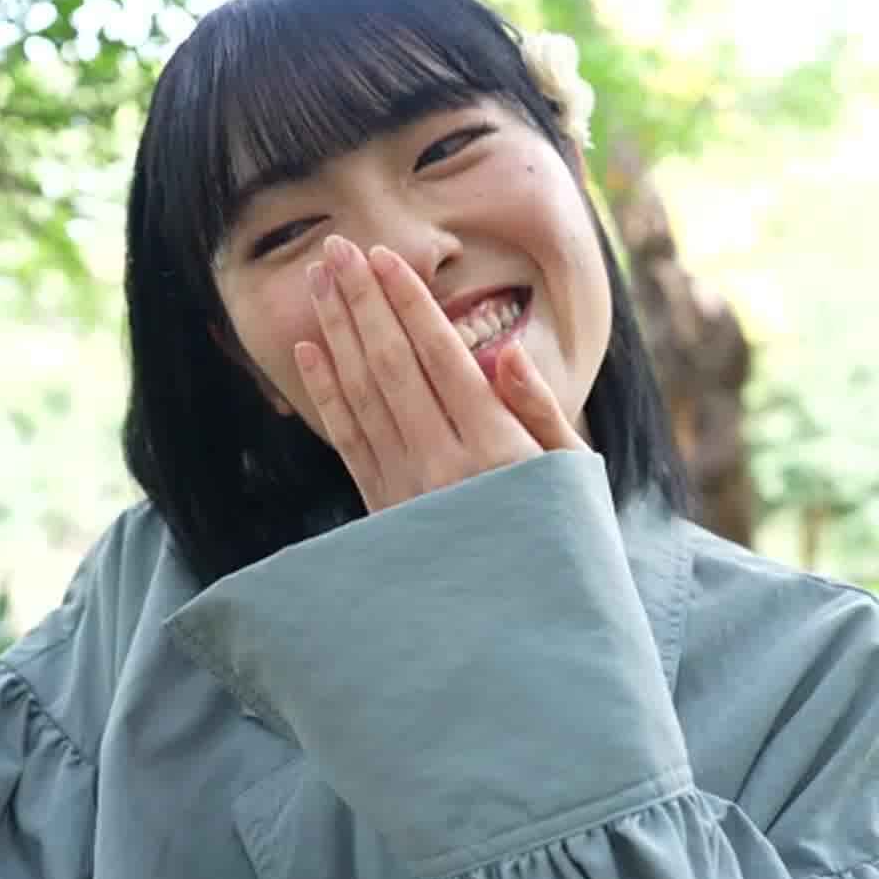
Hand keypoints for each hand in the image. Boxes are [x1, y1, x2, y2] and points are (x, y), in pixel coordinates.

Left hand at [293, 234, 587, 512]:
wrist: (517, 631)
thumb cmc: (560, 541)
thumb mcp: (570, 477)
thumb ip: (541, 411)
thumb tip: (506, 351)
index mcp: (494, 448)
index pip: (441, 357)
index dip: (409, 304)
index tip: (385, 256)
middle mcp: (441, 465)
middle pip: (391, 365)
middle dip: (362, 301)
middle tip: (338, 247)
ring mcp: (404, 489)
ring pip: (361, 394)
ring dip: (336, 331)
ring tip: (319, 279)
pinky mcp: (381, 508)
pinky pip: (346, 440)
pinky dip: (324, 392)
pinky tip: (308, 350)